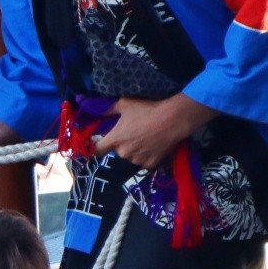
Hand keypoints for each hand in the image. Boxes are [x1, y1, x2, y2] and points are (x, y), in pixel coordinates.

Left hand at [92, 95, 208, 168]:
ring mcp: (137, 160)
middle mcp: (124, 153)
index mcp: (115, 139)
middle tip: (134, 134)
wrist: (172, 119)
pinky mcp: (150, 164)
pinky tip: (153, 146)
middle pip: (118, 151)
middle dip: (123, 144)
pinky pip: (144, 162)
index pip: (97, 150)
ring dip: (135, 151)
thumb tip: (95, 110)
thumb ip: (108, 109)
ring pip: (131, 157)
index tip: (100, 144)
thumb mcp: (124, 104)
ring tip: (145, 139)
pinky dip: (147, 156)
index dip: (97, 147)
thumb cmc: (147, 110)